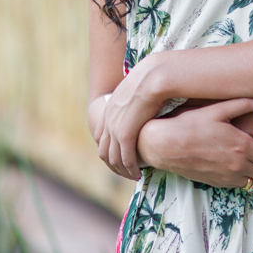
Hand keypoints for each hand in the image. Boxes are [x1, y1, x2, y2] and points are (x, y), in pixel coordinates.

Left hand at [99, 56, 168, 179]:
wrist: (151, 76)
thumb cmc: (150, 80)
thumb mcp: (135, 91)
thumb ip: (134, 100)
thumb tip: (143, 104)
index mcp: (109, 110)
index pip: (101, 137)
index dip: (109, 150)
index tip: (120, 158)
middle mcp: (108, 121)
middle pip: (104, 151)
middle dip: (114, 165)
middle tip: (126, 172)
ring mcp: (115, 128)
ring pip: (114, 158)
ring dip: (123, 170)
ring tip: (134, 176)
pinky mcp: (126, 134)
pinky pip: (126, 158)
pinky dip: (131, 168)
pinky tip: (138, 173)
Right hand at [137, 98, 252, 188]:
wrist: (163, 145)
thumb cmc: (188, 124)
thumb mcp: (217, 109)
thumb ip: (244, 103)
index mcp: (242, 147)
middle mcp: (238, 165)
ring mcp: (227, 177)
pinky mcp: (217, 183)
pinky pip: (241, 186)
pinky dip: (246, 178)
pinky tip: (241, 165)